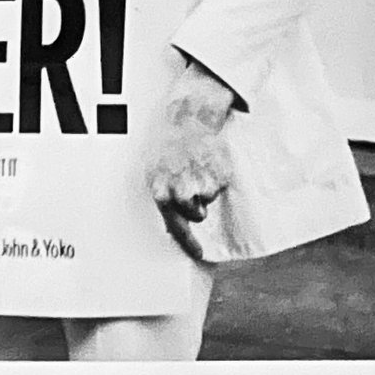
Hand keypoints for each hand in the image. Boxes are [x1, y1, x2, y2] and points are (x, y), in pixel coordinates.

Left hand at [144, 59, 239, 245]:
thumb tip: (170, 227)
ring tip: (196, 169)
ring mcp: (201, 183)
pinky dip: (216, 177)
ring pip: (209, 200)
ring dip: (206, 189)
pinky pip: (219, 186)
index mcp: (161, 193)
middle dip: (196, 205)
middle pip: (197, 215)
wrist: (188, 121)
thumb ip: (163, 199)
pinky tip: (206, 162)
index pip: (177, 226)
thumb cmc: (167, 148)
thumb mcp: (154, 174)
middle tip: (191, 185)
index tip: (199, 253)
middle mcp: (181, 191)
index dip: (189, 243)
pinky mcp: (218, 175)